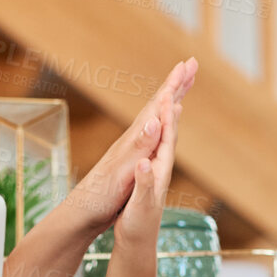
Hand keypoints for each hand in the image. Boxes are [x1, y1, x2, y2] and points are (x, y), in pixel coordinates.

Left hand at [64, 58, 197, 230]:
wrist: (84, 211)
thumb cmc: (102, 195)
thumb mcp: (123, 172)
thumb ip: (140, 147)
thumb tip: (155, 120)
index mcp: (135, 139)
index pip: (158, 105)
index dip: (174, 84)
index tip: (189, 64)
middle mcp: (134, 139)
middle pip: (158, 104)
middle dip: (176, 84)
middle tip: (192, 64)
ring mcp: (134, 147)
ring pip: (157, 115)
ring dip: (171, 98)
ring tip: (183, 85)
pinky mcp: (133, 158)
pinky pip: (154, 131)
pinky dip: (164, 120)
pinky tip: (165, 120)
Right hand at [113, 98, 181, 247]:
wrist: (139, 244)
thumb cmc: (137, 226)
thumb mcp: (139, 206)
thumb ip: (143, 183)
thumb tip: (145, 163)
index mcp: (160, 170)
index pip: (166, 137)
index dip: (166, 115)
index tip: (167, 92)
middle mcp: (163, 166)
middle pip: (173, 128)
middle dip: (176, 101)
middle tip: (184, 75)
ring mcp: (158, 169)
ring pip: (168, 134)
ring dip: (170, 111)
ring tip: (175, 92)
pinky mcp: (150, 173)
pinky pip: (159, 143)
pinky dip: (161, 129)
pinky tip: (161, 125)